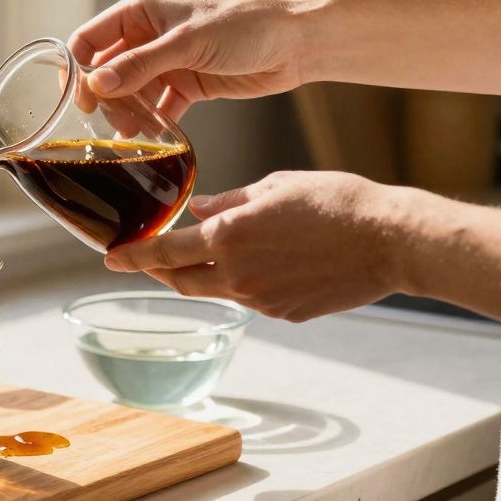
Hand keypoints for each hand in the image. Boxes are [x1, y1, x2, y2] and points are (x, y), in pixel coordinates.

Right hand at [69, 0, 305, 119]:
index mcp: (141, 11)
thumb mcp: (187, 44)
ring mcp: (167, 61)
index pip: (90, 39)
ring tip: (134, 134)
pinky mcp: (186, 84)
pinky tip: (155, 138)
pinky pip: (158, 107)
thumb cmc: (244, 27)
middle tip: (113, 123)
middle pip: (107, 71)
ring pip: (131, 92)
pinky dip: (154, 122)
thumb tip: (98, 84)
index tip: (81, 99)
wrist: (295, 44)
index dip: (79, 69)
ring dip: (128, 114)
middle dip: (106, 98)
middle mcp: (148, 35)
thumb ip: (141, 65)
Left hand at [103, 171, 399, 321]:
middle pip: (181, 280)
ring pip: (216, 290)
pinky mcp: (285, 314)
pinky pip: (251, 299)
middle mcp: (237, 275)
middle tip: (146, 260)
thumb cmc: (336, 203)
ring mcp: (261, 300)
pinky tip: (261, 264)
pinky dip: (243, 282)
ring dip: (201, 275)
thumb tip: (199, 210)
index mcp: (228, 238)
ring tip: (202, 257)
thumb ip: (229, 201)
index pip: (162, 253)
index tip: (109, 258)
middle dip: (159, 271)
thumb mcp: (274, 186)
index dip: (131, 257)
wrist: (391, 241)